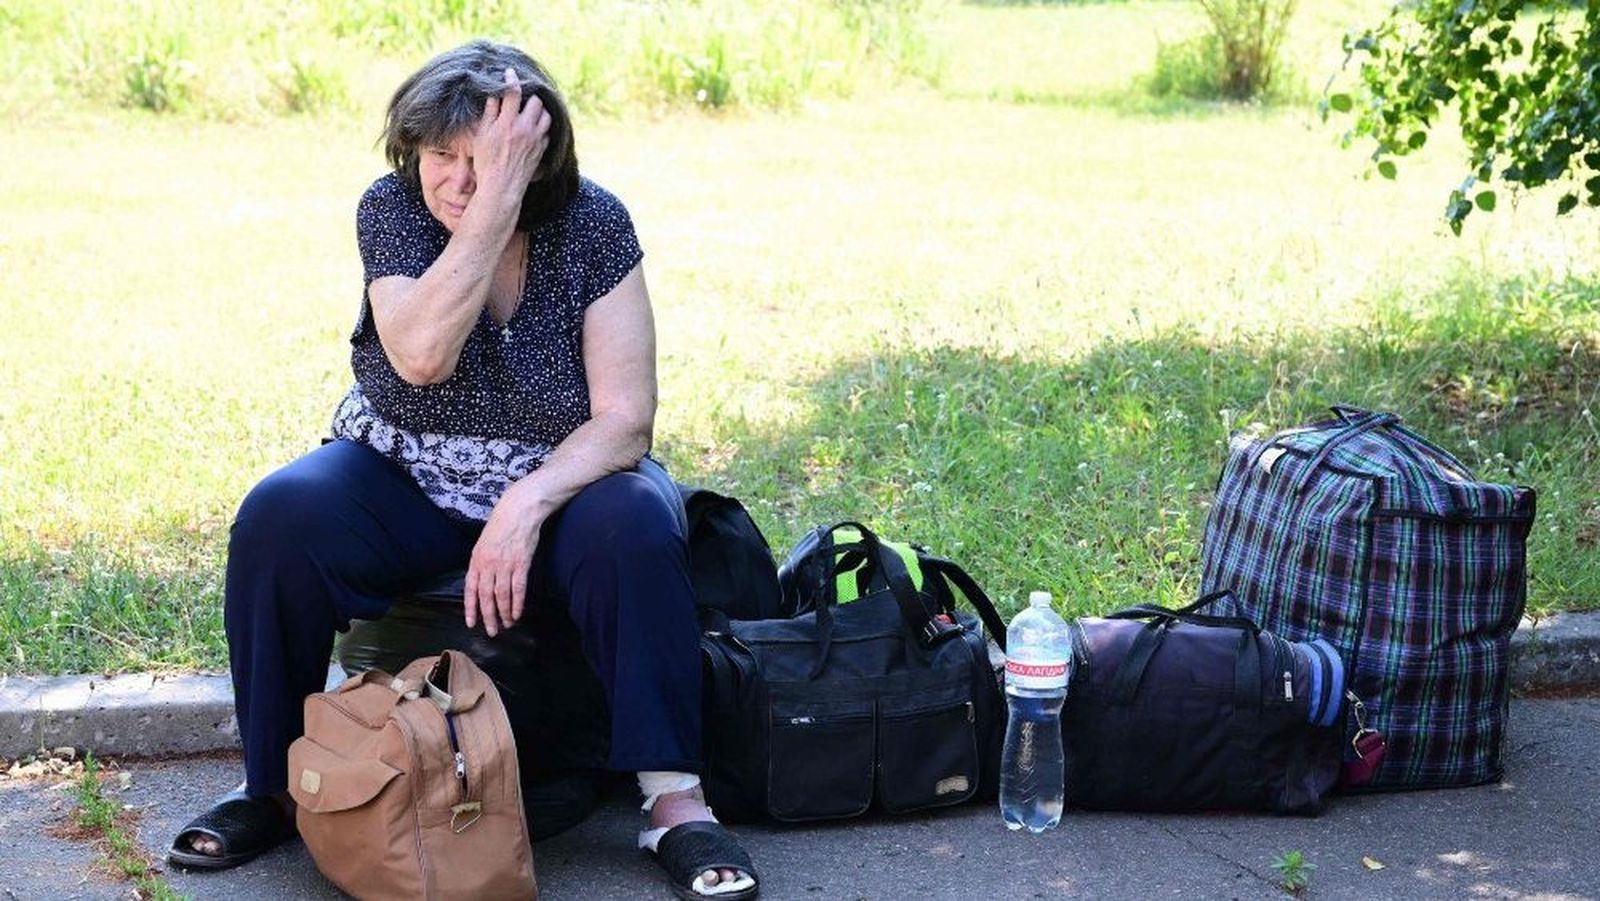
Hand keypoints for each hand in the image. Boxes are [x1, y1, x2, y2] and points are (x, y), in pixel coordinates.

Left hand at [465, 483, 542, 635]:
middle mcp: (488, 565)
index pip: (471, 589)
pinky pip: (518, 589)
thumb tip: (481, 581)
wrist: (518, 511)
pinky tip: (517, 613)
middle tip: (491, 631)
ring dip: (504, 613)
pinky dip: (517, 604)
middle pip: (486, 597)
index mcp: (476, 560)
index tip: (471, 623)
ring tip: (507, 625)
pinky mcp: (521, 564)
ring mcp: (505, 565)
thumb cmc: (501, 525)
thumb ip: (481, 563)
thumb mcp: (483, 543)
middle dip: (488, 616)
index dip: (471, 608)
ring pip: (502, 596)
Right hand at [472, 67, 552, 205]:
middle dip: (529, 96)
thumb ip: (490, 113)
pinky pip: (547, 131)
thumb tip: (494, 95)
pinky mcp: (542, 149)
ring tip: (530, 110)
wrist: (501, 187)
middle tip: (522, 96)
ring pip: (546, 115)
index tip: (510, 72)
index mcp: (507, 123)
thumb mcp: (482, 136)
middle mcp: (525, 129)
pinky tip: (534, 127)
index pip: (513, 92)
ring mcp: (536, 139)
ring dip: (539, 110)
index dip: (512, 79)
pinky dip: (542, 126)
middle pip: (536, 101)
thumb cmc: (486, 162)